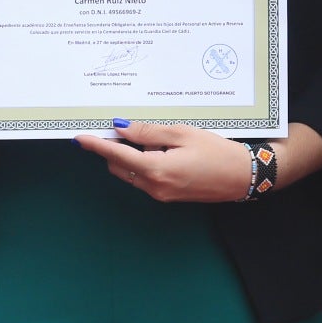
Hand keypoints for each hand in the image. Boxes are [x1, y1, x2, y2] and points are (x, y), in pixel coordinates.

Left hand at [76, 121, 259, 202]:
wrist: (242, 177)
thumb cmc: (216, 151)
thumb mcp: (182, 134)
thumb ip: (148, 133)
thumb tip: (120, 128)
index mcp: (156, 170)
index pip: (116, 155)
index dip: (96, 145)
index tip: (80, 137)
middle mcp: (154, 187)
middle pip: (119, 166)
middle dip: (113, 148)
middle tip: (119, 126)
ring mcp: (160, 195)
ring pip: (131, 173)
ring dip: (129, 156)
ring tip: (146, 136)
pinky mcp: (168, 196)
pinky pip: (145, 178)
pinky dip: (143, 163)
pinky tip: (159, 149)